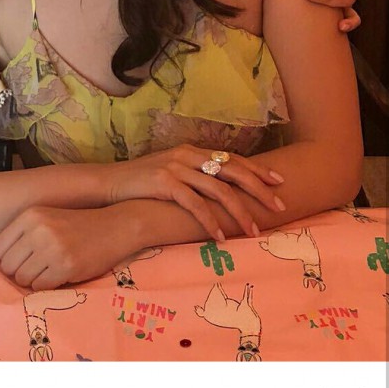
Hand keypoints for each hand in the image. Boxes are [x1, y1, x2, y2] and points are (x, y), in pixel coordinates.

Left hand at [0, 206, 129, 289]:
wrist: (115, 226)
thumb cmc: (77, 224)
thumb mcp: (45, 218)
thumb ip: (16, 233)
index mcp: (30, 215)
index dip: (6, 259)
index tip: (21, 260)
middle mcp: (38, 229)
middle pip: (7, 265)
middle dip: (18, 271)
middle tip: (36, 267)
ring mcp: (52, 248)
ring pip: (21, 278)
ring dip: (32, 280)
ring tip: (48, 270)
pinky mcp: (66, 266)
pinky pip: (40, 286)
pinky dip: (45, 286)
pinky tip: (57, 275)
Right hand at [109, 145, 284, 240]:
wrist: (109, 184)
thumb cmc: (141, 183)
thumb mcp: (171, 173)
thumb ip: (194, 177)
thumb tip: (222, 193)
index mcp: (192, 150)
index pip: (232, 158)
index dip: (257, 170)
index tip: (279, 182)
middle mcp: (187, 155)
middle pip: (233, 170)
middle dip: (259, 189)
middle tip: (279, 207)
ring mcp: (176, 168)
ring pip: (219, 190)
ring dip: (239, 212)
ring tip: (253, 231)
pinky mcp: (164, 183)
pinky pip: (195, 204)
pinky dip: (210, 222)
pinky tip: (219, 237)